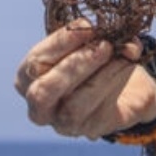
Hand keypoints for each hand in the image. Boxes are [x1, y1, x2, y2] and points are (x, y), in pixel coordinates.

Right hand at [15, 20, 155, 138]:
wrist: (128, 87)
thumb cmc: (96, 60)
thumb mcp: (89, 42)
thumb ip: (92, 35)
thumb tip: (106, 30)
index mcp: (27, 79)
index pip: (35, 62)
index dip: (60, 43)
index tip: (86, 26)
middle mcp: (38, 105)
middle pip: (44, 91)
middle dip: (75, 65)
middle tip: (104, 46)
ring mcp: (62, 123)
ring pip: (73, 106)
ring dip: (101, 76)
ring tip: (120, 55)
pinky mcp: (89, 130)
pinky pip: (100, 111)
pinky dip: (115, 85)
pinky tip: (126, 67)